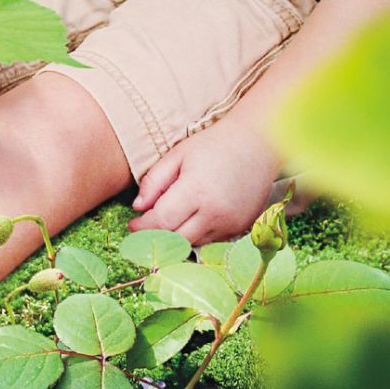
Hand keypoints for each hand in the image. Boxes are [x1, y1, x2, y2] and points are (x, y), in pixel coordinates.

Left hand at [127, 118, 279, 245]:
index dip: (142, 227)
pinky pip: (211, 241)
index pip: (161, 222)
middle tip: (143, 228)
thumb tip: (138, 208)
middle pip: (176, 239)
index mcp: (196, 191)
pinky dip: (196, 234)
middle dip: (156, 236)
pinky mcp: (241, 228)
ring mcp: (230, 224)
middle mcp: (215, 213)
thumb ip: (155, 181)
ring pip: (193, 243)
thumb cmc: (213, 145)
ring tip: (166, 222)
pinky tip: (189, 220)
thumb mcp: (178, 154)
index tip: (132, 225)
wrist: (257, 144)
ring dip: (176, 237)